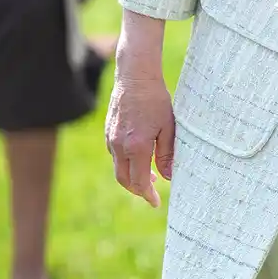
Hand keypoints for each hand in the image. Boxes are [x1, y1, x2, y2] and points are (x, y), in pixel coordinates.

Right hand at [105, 58, 174, 205]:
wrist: (135, 76)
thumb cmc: (156, 100)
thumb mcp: (169, 127)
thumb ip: (167, 154)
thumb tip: (169, 177)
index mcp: (136, 146)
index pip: (138, 182)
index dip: (147, 195)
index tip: (156, 202)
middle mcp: (119, 145)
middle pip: (124, 179)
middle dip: (137, 190)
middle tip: (151, 193)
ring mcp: (111, 138)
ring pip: (118, 167)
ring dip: (132, 175)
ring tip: (150, 175)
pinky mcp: (108, 131)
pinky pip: (115, 154)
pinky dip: (126, 162)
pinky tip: (139, 156)